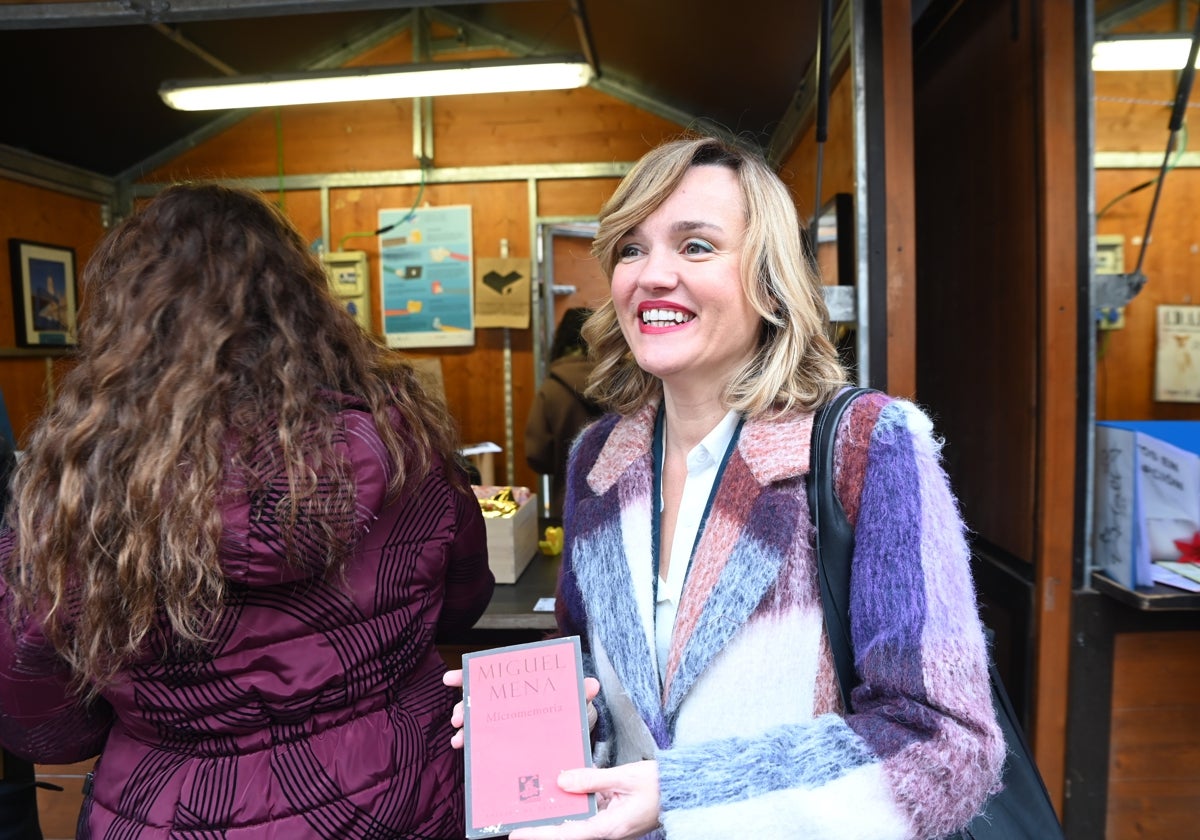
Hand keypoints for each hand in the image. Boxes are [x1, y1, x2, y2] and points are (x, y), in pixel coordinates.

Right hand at [443, 671, 600, 748]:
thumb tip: (592, 684)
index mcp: (521, 684)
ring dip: (465, 725)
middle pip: (479, 696)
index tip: (449, 679)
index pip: (492, 673)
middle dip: (465, 705)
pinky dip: (470, 742)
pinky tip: (463, 748)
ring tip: (460, 737)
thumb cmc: (573, 712)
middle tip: (459, 716)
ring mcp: (503, 718)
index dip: (469, 675)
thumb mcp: (578, 703)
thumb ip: (582, 694)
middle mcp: (507, 698)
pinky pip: (483, 739)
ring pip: (477, 718)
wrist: (574, 736)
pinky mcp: (503, 738)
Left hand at [507, 760, 660, 839]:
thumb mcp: (625, 777)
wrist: (685, 792)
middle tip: (518, 814)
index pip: (567, 834)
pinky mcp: (613, 817)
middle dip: (545, 821)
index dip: (541, 834)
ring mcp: (610, 825)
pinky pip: (590, 810)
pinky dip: (578, 799)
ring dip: (562, 808)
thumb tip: (562, 781)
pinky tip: (568, 785)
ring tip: (536, 797)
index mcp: (609, 828)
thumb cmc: (660, 786)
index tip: (517, 833)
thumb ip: (591, 780)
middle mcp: (607, 831)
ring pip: (578, 819)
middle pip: (568, 829)